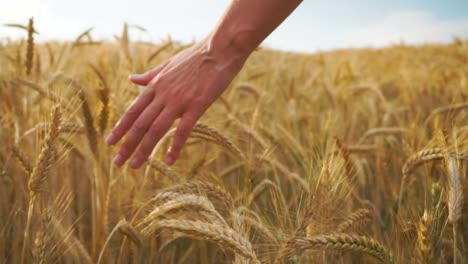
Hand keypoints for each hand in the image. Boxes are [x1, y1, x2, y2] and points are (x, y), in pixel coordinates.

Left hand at [106, 40, 246, 168]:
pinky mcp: (197, 106)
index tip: (109, 142)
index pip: (133, 111)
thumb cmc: (196, 57)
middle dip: (127, 145)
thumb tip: (131, 79)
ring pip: (156, 130)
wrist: (219, 50)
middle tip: (116, 163)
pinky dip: (175, 147)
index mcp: (156, 85)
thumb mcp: (168, 64)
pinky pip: (184, 130)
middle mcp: (163, 95)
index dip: (120, 128)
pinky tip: (169, 161)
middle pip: (140, 124)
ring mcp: (179, 101)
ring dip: (144, 150)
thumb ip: (150, 75)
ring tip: (134, 167)